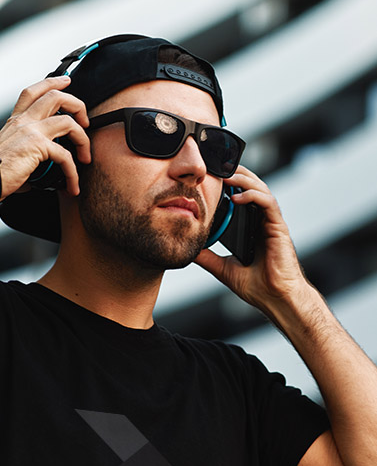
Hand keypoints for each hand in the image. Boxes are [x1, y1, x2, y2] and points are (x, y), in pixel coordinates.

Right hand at [0, 75, 90, 198]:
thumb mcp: (9, 152)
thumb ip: (26, 152)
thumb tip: (38, 170)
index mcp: (16, 121)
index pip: (33, 91)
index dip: (52, 82)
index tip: (66, 81)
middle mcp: (23, 121)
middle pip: (56, 97)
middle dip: (78, 106)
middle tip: (85, 122)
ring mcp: (31, 131)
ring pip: (68, 121)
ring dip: (83, 139)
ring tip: (86, 156)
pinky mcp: (37, 146)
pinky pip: (66, 156)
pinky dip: (73, 172)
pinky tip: (72, 184)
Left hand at [194, 166, 309, 313]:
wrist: (275, 299)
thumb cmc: (257, 285)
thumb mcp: (223, 268)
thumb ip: (207, 256)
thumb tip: (187, 249)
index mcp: (251, 225)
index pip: (240, 195)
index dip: (227, 183)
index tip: (209, 176)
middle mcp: (262, 220)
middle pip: (250, 186)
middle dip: (235, 173)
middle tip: (216, 167)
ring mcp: (271, 222)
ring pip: (260, 188)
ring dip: (243, 179)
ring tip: (225, 175)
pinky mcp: (279, 227)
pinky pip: (268, 203)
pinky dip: (253, 196)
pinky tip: (238, 197)